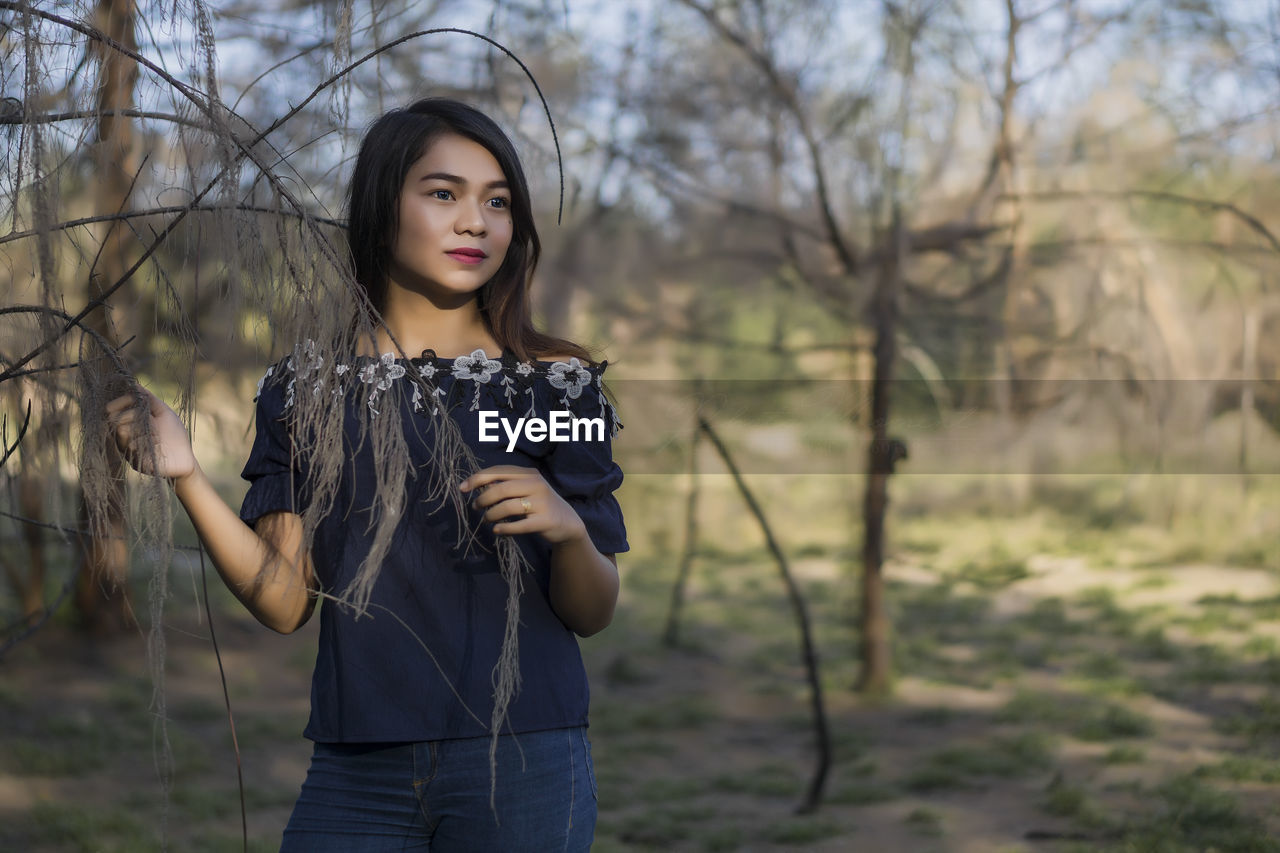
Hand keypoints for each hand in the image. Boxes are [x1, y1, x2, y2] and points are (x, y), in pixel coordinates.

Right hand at [105, 386, 197, 481]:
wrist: (184, 460)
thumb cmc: (175, 435)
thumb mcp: (164, 413)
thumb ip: (150, 399)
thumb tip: (134, 384)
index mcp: (133, 422)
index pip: (117, 409)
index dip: (120, 402)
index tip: (128, 397)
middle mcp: (128, 434)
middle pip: (116, 420)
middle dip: (128, 415)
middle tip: (140, 417)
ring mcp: (129, 448)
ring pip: (121, 432)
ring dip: (136, 428)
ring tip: (152, 432)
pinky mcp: (133, 460)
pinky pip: (128, 447)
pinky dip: (138, 442)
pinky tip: (147, 443)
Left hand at [459, 465, 587, 544]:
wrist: (567, 523)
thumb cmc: (540, 505)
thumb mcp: (526, 489)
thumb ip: (506, 485)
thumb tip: (477, 485)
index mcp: (529, 474)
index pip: (499, 471)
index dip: (478, 478)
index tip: (462, 488)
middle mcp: (536, 485)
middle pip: (501, 489)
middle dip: (483, 498)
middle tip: (475, 507)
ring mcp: (542, 503)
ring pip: (508, 507)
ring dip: (491, 514)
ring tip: (486, 520)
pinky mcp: (544, 521)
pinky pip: (518, 525)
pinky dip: (504, 528)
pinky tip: (497, 530)